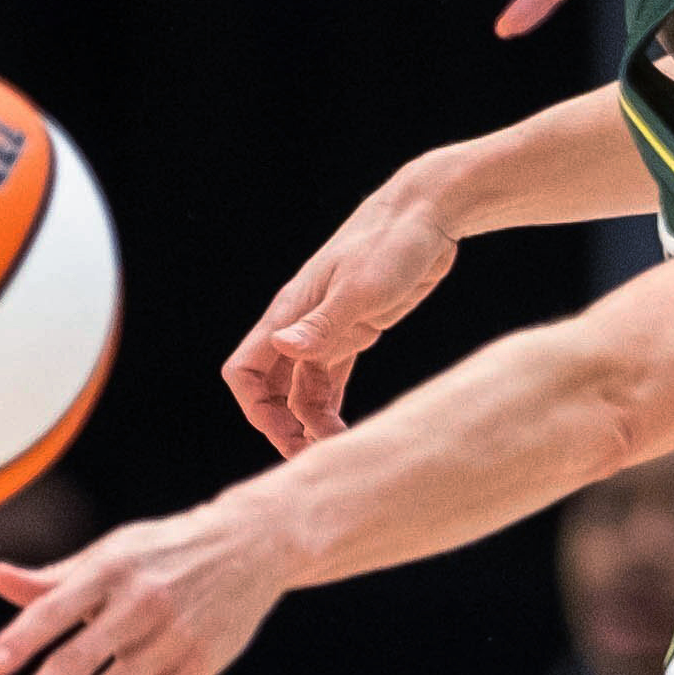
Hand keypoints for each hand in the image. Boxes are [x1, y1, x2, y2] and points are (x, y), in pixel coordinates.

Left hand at [0, 504, 301, 674]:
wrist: (251, 547)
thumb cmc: (167, 551)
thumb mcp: (113, 553)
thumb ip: (57, 578)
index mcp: (110, 571)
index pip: (57, 608)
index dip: (25, 637)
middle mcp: (139, 606)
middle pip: (80, 660)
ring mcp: (170, 641)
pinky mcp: (196, 667)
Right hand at [225, 176, 462, 454]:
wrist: (427, 215)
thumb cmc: (392, 244)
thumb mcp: (362, 288)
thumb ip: (324, 323)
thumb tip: (284, 349)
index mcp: (290, 313)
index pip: (245, 370)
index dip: (256, 408)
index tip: (288, 435)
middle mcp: (301, 325)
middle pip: (269, 388)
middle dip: (283, 425)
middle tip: (313, 459)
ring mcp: (327, 329)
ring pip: (302, 388)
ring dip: (311, 422)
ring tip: (341, 450)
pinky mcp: (356, 331)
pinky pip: (330, 379)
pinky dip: (332, 407)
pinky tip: (347, 432)